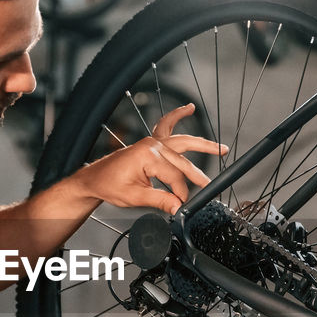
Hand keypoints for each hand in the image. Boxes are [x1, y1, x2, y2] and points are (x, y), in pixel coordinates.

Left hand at [73, 103, 227, 214]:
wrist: (95, 179)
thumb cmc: (110, 185)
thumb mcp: (135, 197)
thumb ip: (160, 201)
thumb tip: (179, 207)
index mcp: (148, 156)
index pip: (174, 177)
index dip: (180, 194)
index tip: (183, 206)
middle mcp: (152, 145)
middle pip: (182, 162)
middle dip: (197, 175)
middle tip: (210, 185)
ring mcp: (152, 142)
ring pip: (182, 141)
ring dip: (202, 144)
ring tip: (221, 148)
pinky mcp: (151, 142)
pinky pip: (166, 126)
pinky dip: (177, 117)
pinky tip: (188, 109)